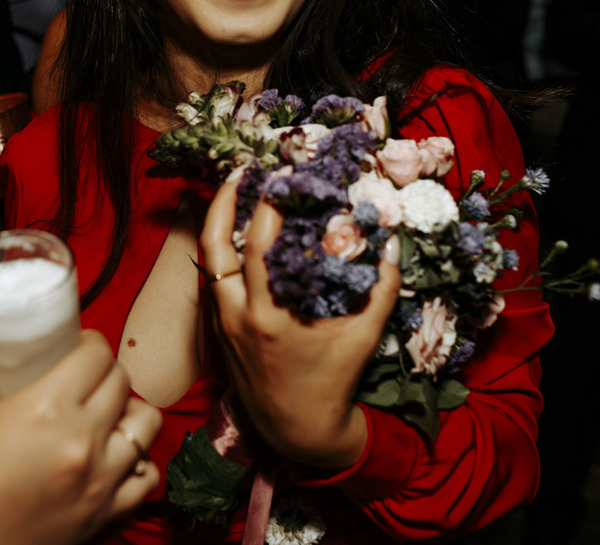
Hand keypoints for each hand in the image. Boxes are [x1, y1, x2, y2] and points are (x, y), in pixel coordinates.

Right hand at [0, 333, 160, 544]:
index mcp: (47, 410)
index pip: (97, 355)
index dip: (90, 341)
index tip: (78, 343)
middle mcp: (82, 443)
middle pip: (122, 382)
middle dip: (106, 370)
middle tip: (85, 373)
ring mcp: (99, 481)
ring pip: (146, 424)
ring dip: (130, 409)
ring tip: (106, 409)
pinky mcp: (104, 513)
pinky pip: (146, 475)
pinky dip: (138, 459)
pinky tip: (115, 454)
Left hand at [200, 181, 401, 470]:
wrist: (298, 431)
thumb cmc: (333, 384)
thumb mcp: (363, 337)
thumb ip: (382, 289)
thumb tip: (392, 241)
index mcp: (268, 315)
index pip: (259, 243)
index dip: (268, 203)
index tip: (285, 175)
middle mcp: (236, 315)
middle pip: (214, 244)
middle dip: (225, 199)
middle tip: (244, 169)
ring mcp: (223, 322)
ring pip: (206, 260)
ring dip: (217, 221)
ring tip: (234, 190)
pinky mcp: (219, 330)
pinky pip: (213, 279)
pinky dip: (221, 249)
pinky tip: (238, 230)